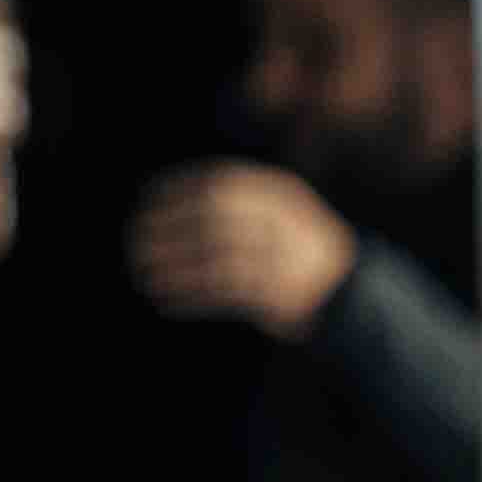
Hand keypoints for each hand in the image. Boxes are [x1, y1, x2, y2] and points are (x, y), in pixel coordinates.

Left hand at [131, 165, 356, 337]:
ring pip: (214, 260)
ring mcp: (283, 257)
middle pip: (213, 219)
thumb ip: (231, 200)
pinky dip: (190, 297)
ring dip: (173, 270)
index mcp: (279, 193)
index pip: (220, 181)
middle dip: (168, 229)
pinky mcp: (279, 294)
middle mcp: (282, 220)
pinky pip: (224, 294)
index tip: (146, 199)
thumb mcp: (273, 208)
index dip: (178, 189)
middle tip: (134, 242)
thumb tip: (158, 195)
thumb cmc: (291, 244)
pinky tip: (164, 300)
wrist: (347, 286)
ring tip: (143, 275)